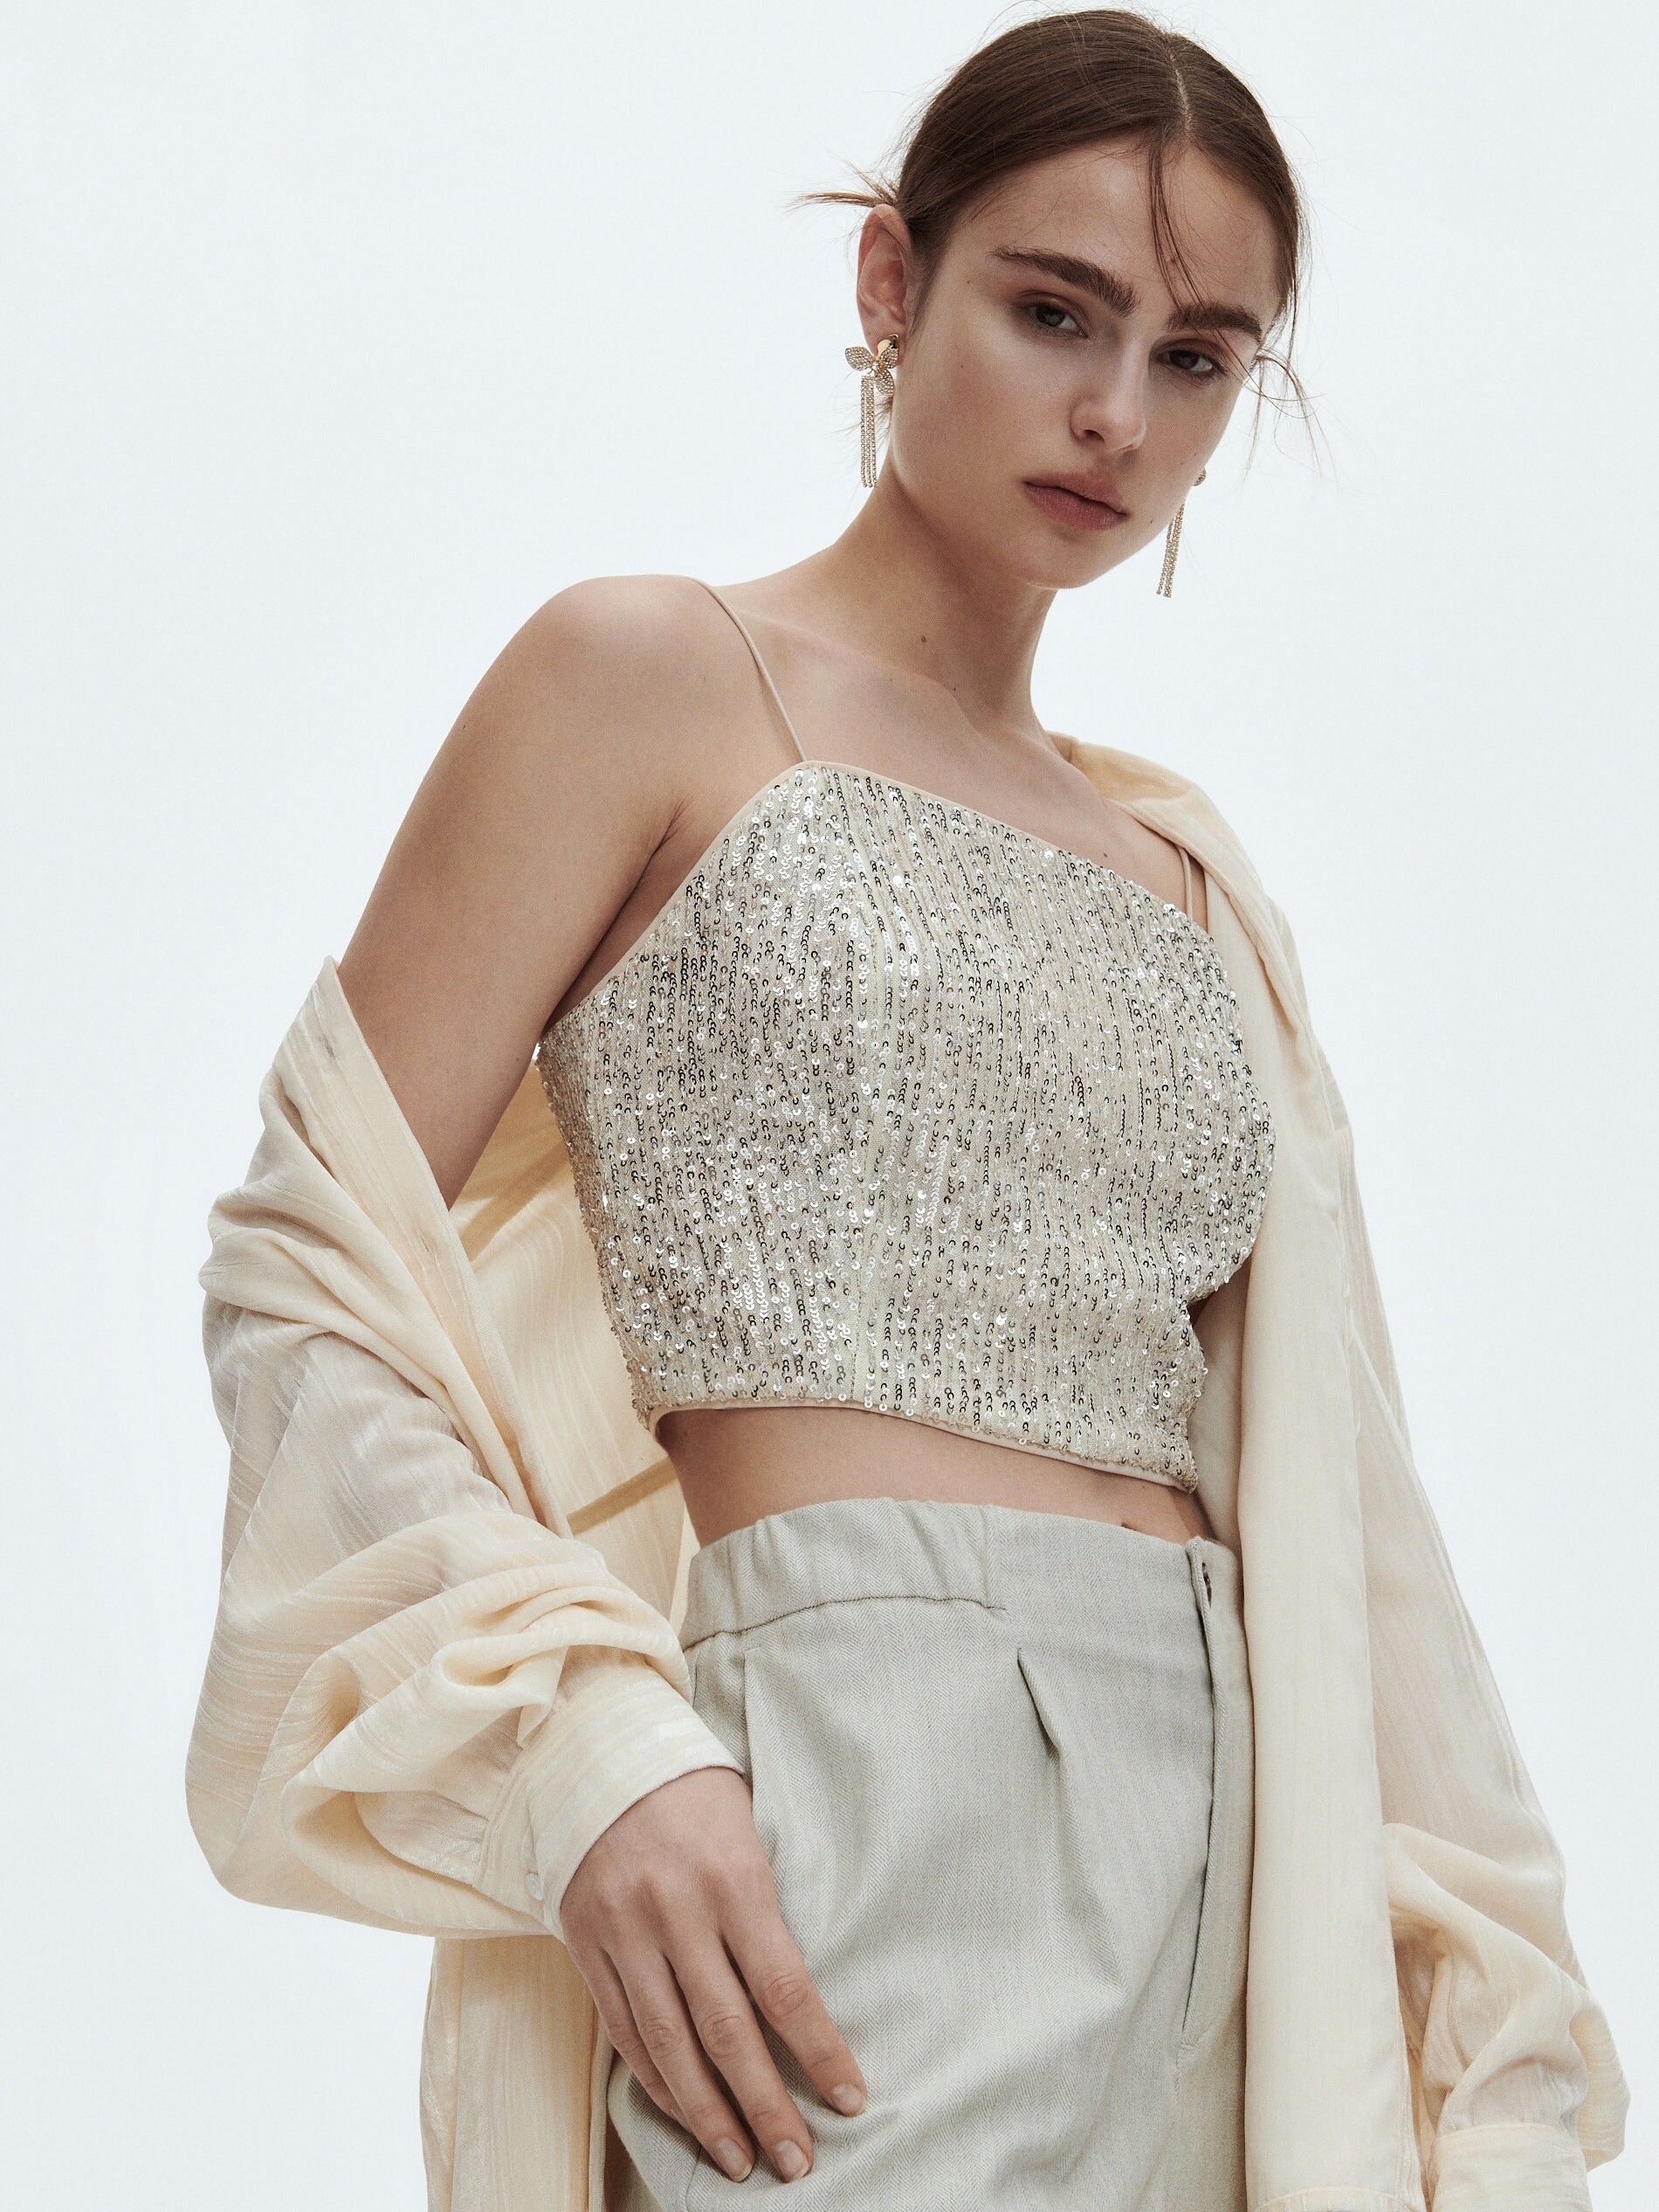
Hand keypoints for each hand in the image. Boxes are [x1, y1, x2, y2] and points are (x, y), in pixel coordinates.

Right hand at [560, 1765, 866, 2183]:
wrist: (597, 1749)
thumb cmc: (692, 1789)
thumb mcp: (747, 1827)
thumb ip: (765, 1907)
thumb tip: (798, 1994)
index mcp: (731, 1877)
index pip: (783, 1986)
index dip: (819, 2051)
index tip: (850, 2098)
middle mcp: (675, 1911)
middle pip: (728, 2031)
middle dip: (767, 2106)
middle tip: (798, 2162)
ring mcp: (625, 1931)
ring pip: (671, 2045)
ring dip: (710, 2113)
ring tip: (742, 2160)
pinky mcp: (587, 1943)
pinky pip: (625, 2029)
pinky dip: (657, 2080)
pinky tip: (687, 2112)